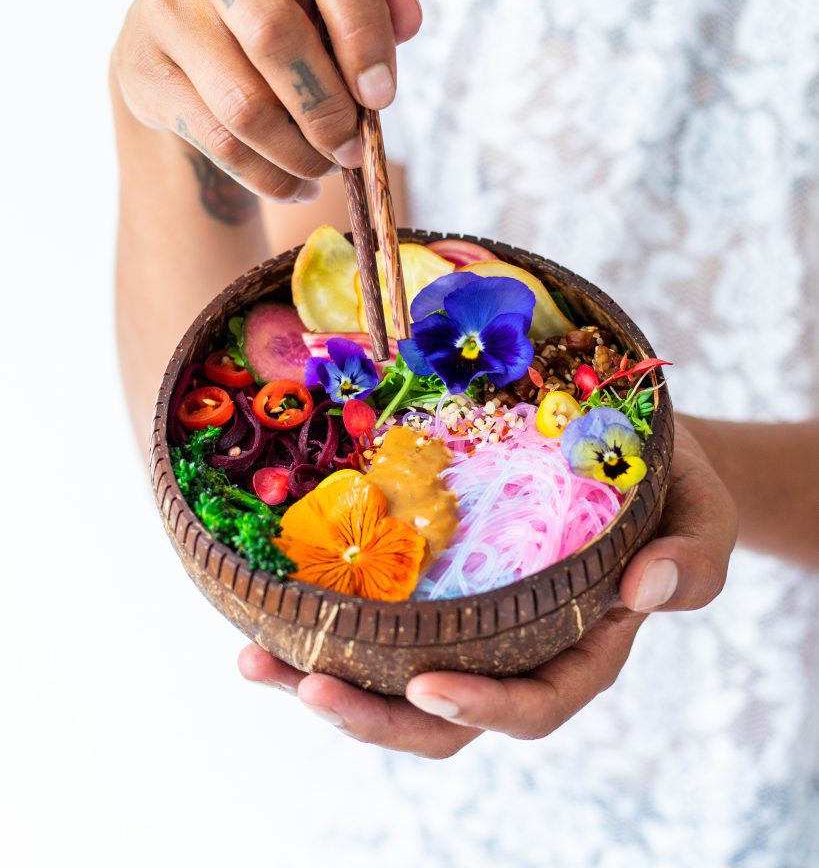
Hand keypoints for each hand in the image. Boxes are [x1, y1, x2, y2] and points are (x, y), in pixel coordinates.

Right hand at [112, 0, 421, 201]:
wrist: (180, 42)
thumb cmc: (277, 9)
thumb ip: (374, 3)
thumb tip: (409, 17)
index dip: (363, 29)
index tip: (382, 95)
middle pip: (276, 37)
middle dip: (327, 109)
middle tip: (352, 149)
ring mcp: (165, 5)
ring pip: (245, 105)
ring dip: (300, 153)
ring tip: (327, 168)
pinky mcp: (144, 68)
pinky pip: (220, 142)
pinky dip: (270, 177)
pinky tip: (297, 186)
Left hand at [239, 420, 736, 757]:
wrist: (615, 441)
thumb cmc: (664, 480)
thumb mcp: (704, 512)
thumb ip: (695, 558)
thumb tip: (649, 588)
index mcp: (580, 647)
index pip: (535, 703)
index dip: (483, 707)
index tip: (425, 685)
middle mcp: (512, 648)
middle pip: (442, 715)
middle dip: (372, 716)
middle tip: (304, 686)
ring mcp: (463, 619)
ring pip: (390, 677)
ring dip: (321, 678)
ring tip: (254, 658)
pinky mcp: (428, 583)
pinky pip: (373, 619)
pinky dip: (321, 622)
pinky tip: (266, 605)